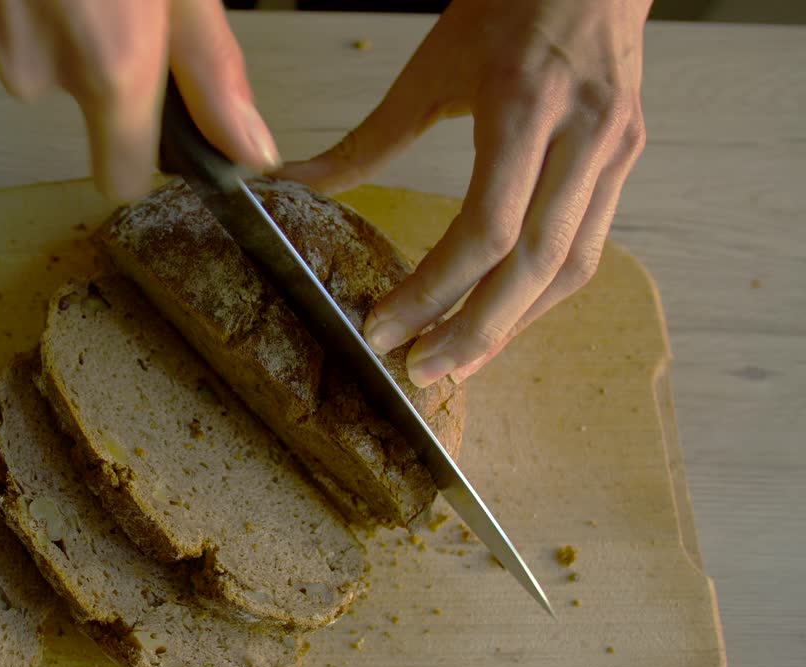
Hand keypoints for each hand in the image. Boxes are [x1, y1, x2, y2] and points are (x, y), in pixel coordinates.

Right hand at [0, 0, 280, 199]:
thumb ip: (212, 71)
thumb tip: (248, 149)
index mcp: (110, 66)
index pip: (117, 175)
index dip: (132, 151)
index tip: (141, 126)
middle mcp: (36, 69)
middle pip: (70, 94)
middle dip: (85, 48)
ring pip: (20, 51)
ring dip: (37, 13)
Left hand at [279, 0, 649, 386]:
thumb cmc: (511, 3)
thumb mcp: (431, 66)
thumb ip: (368, 140)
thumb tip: (294, 182)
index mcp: (524, 107)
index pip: (484, 230)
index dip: (433, 291)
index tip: (384, 327)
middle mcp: (582, 136)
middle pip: (534, 266)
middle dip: (476, 332)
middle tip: (423, 373)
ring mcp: (616, 150)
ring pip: (571, 268)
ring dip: (514, 325)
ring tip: (459, 361)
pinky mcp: (628, 159)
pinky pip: (587, 246)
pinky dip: (541, 292)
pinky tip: (502, 315)